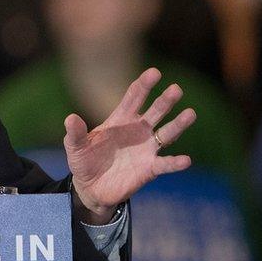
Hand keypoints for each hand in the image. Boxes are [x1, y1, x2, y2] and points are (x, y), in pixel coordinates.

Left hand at [64, 68, 195, 223]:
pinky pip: (165, 164)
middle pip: (155, 112)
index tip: (155, 72)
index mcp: (120, 120)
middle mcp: (138, 131)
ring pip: (167, 133)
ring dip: (178, 124)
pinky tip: (185, 160)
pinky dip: (176, 163)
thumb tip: (70, 118)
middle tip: (176, 88)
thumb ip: (75, 133)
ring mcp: (146, 149)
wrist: (90, 188)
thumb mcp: (75, 146)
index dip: (144, 85)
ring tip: (190, 113)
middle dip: (165, 101)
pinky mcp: (150, 168)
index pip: (134, 98)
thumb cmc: (84, 161)